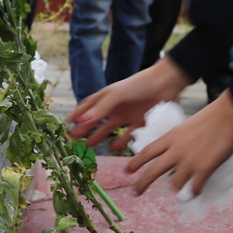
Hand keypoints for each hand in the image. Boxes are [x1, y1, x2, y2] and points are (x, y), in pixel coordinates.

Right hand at [68, 56, 190, 149]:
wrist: (165, 84)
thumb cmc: (138, 85)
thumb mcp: (116, 96)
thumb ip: (100, 109)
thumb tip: (80, 122)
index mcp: (108, 96)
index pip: (89, 106)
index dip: (78, 114)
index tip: (67, 123)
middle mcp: (116, 106)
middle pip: (98, 119)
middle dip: (86, 128)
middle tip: (75, 139)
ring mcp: (128, 114)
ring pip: (111, 128)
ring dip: (101, 136)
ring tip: (90, 145)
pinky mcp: (141, 122)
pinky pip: (129, 134)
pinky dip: (122, 142)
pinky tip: (114, 148)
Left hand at [127, 89, 232, 195]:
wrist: (228, 114)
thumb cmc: (211, 116)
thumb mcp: (186, 127)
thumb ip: (179, 141)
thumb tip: (178, 154)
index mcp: (170, 137)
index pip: (147, 152)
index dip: (135, 162)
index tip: (126, 171)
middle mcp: (175, 150)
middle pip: (152, 171)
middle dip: (142, 184)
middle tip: (135, 192)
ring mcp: (189, 161)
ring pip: (174, 184)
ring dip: (176, 188)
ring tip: (180, 190)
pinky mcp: (204, 169)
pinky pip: (194, 188)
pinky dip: (194, 192)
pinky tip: (197, 191)